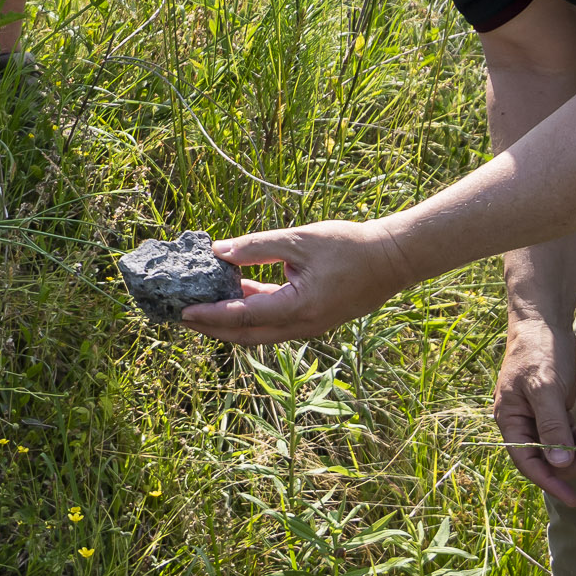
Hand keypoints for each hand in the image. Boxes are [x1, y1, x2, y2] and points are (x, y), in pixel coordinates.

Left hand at [182, 219, 411, 344]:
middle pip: (247, 335)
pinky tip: (237, 293)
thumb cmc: (350, 245)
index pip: (243, 316)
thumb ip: (257, 247)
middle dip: (213, 328)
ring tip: (202, 308)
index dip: (210, 315)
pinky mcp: (313, 319)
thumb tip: (218, 252)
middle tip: (182, 318)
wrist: (393, 258)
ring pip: (260, 332)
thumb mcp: (299, 240)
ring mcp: (309, 326)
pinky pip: (275, 322)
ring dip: (231, 322)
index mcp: (298, 308)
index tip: (183, 312)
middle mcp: (302, 326)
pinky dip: (253, 312)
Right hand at [491, 307, 575, 507]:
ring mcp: (539, 418)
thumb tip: (560, 463)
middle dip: (572, 459)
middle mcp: (522, 423)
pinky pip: (570, 434)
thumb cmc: (538, 351)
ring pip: (561, 448)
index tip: (573, 498)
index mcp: (509, 420)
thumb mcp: (545, 388)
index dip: (549, 482)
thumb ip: (552, 426)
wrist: (544, 321)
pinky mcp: (555, 410)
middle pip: (546, 459)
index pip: (527, 462)